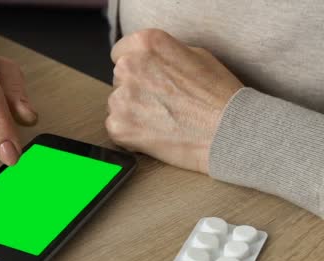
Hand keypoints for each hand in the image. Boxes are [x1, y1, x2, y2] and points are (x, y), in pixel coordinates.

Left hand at [106, 29, 242, 172]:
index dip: (137, 67)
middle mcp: (129, 67)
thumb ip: (162, 55)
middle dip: (135, 89)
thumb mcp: (194, 55)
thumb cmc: (218, 95)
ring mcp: (121, 98)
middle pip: (119, 78)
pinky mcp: (118, 126)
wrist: (227, 132)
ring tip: (162, 119)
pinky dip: (130, 132)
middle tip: (162, 102)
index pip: (121, 52)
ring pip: (117, 103)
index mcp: (146, 44)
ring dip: (132, 111)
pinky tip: (155, 132)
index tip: (147, 78)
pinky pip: (116, 127)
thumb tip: (148, 62)